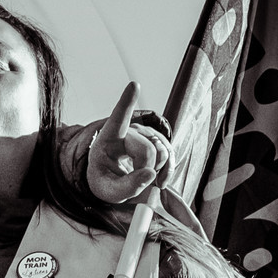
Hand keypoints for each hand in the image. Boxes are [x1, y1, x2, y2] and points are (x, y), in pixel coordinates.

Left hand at [87, 82, 171, 204]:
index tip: (134, 85)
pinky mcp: (157, 140)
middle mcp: (127, 131)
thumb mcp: (109, 191)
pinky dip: (167, 171)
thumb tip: (150, 174)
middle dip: (146, 170)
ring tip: (141, 179)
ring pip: (162, 152)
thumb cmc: (106, 182)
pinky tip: (158, 180)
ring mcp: (144, 134)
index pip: (117, 119)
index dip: (127, 102)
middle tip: (134, 182)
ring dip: (156, 171)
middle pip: (148, 150)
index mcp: (107, 140)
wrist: (112, 180)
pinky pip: (170, 155)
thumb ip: (127, 186)